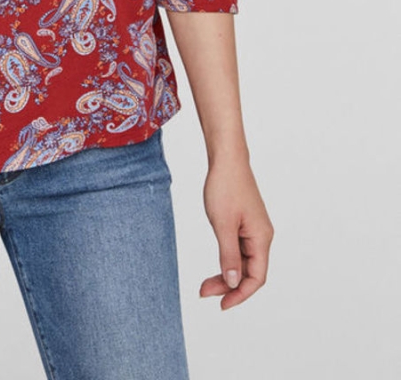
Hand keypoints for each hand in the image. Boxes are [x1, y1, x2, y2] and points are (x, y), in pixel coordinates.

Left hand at [200, 156, 273, 309]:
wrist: (226, 158)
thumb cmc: (225, 186)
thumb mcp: (223, 224)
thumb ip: (228, 255)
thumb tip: (232, 283)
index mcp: (261, 238)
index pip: (256, 277)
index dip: (240, 294)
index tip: (222, 305)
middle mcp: (261, 236)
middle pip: (249, 272)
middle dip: (228, 286)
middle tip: (204, 292)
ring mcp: (253, 229)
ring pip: (243, 262)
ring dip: (225, 274)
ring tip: (204, 284)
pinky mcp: (245, 223)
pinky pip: (238, 249)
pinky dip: (226, 259)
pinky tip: (215, 265)